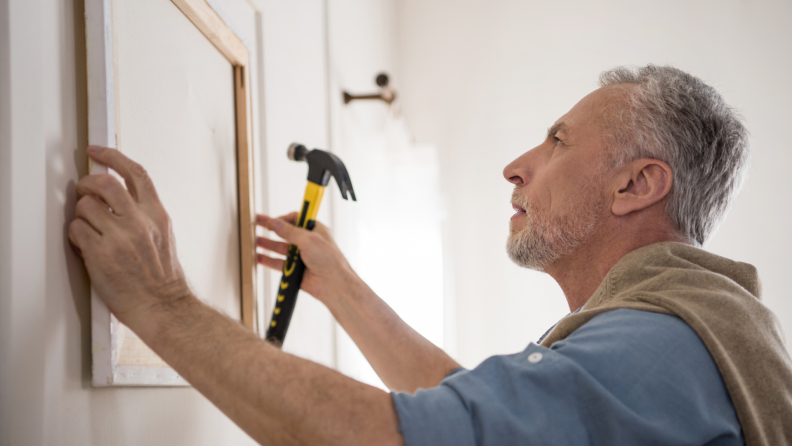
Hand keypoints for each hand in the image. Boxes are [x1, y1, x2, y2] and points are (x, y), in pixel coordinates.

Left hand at [69, 146, 191, 326]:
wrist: (163, 306)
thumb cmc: (163, 279)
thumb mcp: (163, 237)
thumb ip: (144, 215)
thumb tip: (118, 199)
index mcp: (157, 215)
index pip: (135, 173)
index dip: (113, 157)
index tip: (98, 152)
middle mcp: (139, 222)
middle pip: (105, 182)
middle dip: (87, 183)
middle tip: (83, 191)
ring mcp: (120, 237)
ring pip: (85, 206)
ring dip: (81, 215)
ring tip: (88, 229)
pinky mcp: (101, 254)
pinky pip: (76, 230)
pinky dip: (76, 236)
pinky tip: (85, 246)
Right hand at [256, 213, 353, 302]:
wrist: (333, 283)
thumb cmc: (329, 259)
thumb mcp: (308, 239)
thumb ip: (289, 231)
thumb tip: (275, 222)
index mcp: (315, 230)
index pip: (295, 219)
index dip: (282, 219)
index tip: (271, 220)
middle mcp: (308, 242)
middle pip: (285, 233)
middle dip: (271, 230)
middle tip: (256, 224)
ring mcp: (301, 256)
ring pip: (280, 248)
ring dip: (268, 245)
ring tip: (255, 241)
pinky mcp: (296, 269)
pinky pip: (279, 263)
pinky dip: (269, 260)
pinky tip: (260, 257)